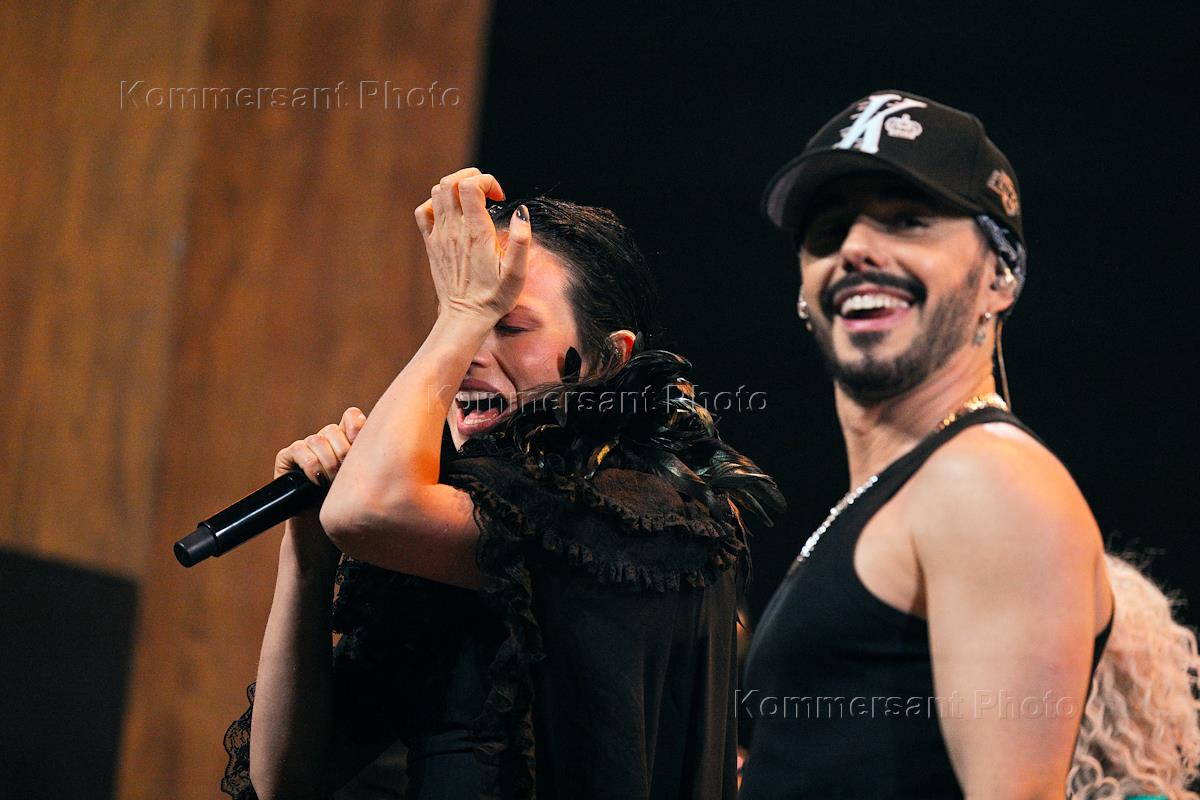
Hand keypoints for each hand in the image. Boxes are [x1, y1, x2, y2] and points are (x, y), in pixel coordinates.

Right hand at [275, 407, 367, 572]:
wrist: (323, 533)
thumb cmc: (350, 508)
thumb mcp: (367, 481)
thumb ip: (375, 460)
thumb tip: (393, 440)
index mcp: (346, 439)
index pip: (351, 417)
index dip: (357, 427)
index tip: (363, 446)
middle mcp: (325, 440)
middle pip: (335, 430)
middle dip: (344, 454)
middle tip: (348, 477)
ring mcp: (305, 447)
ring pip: (318, 439)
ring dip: (329, 462)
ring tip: (333, 484)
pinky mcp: (287, 457)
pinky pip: (299, 449)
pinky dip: (310, 465)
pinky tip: (316, 481)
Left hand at [413, 167, 530, 320]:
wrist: (465, 318)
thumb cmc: (494, 297)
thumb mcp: (517, 273)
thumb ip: (522, 240)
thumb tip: (521, 211)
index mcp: (476, 232)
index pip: (471, 186)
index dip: (487, 181)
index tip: (500, 197)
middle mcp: (454, 230)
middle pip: (450, 182)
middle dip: (470, 177)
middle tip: (486, 191)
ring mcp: (439, 236)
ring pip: (436, 192)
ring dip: (454, 187)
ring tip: (471, 199)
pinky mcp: (431, 244)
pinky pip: (423, 212)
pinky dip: (435, 203)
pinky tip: (450, 213)